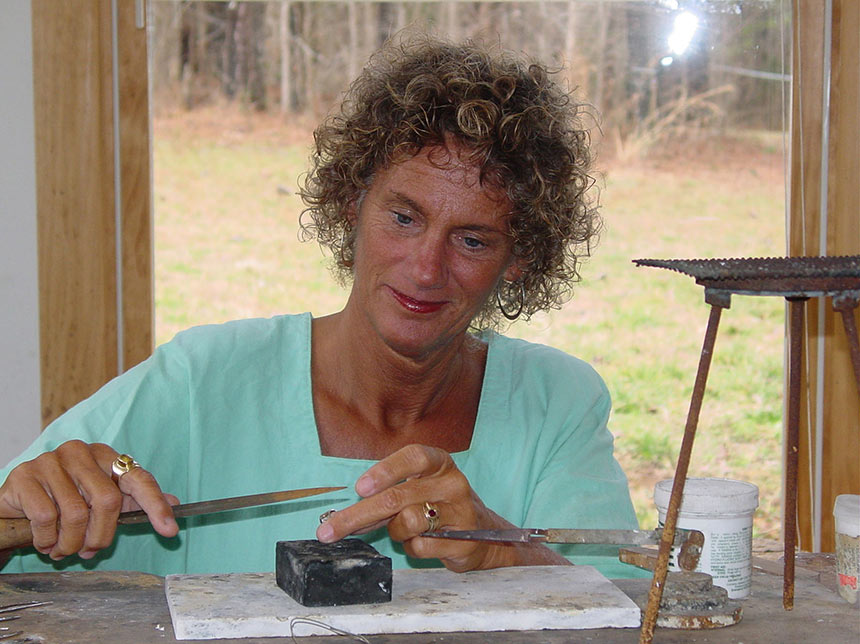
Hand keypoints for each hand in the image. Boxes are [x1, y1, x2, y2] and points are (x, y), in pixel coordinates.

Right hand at [0, 440, 178, 560]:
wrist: (15, 502)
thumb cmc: (64, 500)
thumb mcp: (101, 500)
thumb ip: (135, 500)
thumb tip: (174, 503)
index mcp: (106, 456)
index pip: (139, 479)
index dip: (155, 505)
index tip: (170, 530)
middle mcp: (81, 452)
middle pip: (108, 501)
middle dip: (101, 536)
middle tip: (90, 551)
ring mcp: (52, 460)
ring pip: (76, 513)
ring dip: (71, 543)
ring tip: (64, 548)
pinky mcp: (25, 474)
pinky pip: (47, 517)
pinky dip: (47, 539)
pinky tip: (45, 541)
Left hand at [315, 444, 568, 571]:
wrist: (485, 535)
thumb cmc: (438, 505)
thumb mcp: (418, 488)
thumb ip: (387, 493)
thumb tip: (342, 511)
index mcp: (440, 463)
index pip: (414, 457)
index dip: (386, 470)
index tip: (359, 488)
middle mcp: (453, 483)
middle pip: (399, 497)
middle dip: (358, 515)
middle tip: (329, 531)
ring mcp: (462, 511)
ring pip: (408, 523)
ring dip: (394, 532)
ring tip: (402, 530)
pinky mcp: (465, 540)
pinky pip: (421, 546)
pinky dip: (412, 548)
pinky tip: (421, 542)